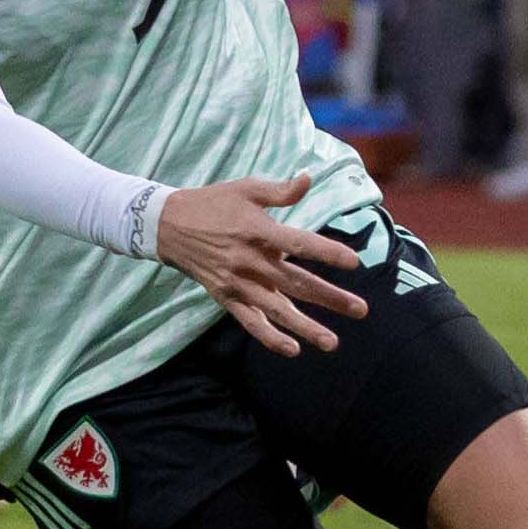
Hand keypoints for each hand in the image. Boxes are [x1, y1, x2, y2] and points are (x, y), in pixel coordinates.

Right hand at [150, 173, 369, 357]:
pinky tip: (291, 349)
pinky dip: (269, 337)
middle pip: (296, 282)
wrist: (166, 226)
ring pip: (277, 309)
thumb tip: (309, 179)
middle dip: (331, 297)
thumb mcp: (245, 189)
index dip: (327, 253)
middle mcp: (250, 260)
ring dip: (306, 327)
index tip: (354, 262)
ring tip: (332, 342)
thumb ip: (279, 190)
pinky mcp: (226, 296)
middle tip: (361, 310)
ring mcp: (237, 282)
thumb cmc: (212, 203)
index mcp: (258, 230)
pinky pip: (250, 321)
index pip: (299, 243)